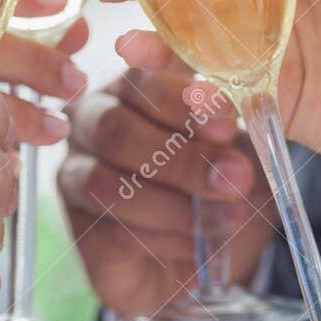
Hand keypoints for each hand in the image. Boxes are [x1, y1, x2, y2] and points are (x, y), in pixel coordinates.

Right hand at [59, 68, 273, 320]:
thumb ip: (236, 116)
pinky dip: (164, 239)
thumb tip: (244, 106)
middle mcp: (92, 121)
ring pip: (104, 184)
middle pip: (114, 129)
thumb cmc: (222, 174)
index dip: (179, 100)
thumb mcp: (239, 141)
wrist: (212, 244)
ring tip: (228, 215)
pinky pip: (112, 232)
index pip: (139, 77)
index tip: (226, 125)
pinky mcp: (80, 229)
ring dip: (173, 203)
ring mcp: (77, 174)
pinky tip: (200, 244)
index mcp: (131, 85)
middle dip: (182, 157)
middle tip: (237, 176)